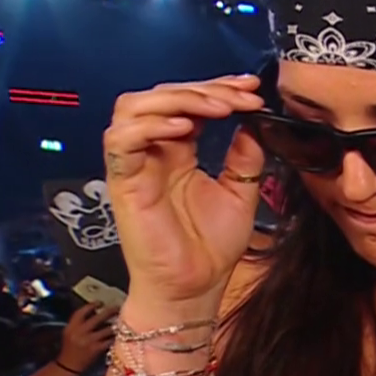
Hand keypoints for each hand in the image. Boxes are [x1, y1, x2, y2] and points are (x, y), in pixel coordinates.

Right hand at [58, 302, 119, 371]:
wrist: (68, 365)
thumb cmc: (70, 347)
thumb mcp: (69, 333)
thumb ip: (80, 323)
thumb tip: (96, 312)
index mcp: (71, 326)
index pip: (81, 312)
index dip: (91, 305)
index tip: (100, 302)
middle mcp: (80, 332)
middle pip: (97, 318)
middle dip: (110, 311)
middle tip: (118, 307)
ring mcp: (89, 340)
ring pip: (107, 329)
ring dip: (116, 325)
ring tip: (123, 321)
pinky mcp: (97, 349)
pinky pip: (110, 340)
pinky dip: (116, 337)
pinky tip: (122, 334)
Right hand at [102, 74, 267, 310]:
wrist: (195, 287)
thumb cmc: (210, 246)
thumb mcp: (240, 192)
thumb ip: (244, 157)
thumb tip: (254, 123)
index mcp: (178, 150)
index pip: (188, 102)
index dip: (217, 89)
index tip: (252, 89)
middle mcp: (153, 151)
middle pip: (161, 95)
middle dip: (203, 88)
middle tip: (242, 94)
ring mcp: (134, 164)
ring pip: (134, 107)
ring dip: (178, 99)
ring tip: (218, 108)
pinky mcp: (122, 182)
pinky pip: (121, 140)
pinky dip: (150, 125)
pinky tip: (185, 128)